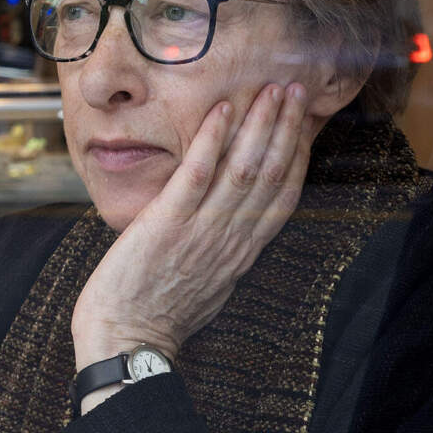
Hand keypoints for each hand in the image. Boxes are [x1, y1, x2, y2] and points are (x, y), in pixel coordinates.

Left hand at [72, 83, 311, 377]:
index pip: (282, 198)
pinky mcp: (168, 224)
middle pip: (271, 174)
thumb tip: (230, 234)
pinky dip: (211, 140)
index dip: (297, 157)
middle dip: (287, 128)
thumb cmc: (157, 317)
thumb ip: (222, 255)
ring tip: (271, 89)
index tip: (305, 125)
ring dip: (260, 124)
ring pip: (243, 168)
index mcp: (240, 253)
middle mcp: (230, 239)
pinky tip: (221, 110)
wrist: (127, 342)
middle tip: (298, 90)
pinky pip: (197, 174)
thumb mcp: (207, 287)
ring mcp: (201, 230)